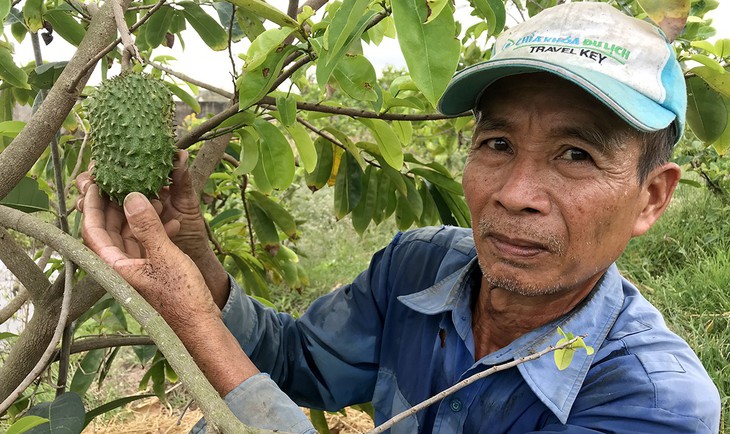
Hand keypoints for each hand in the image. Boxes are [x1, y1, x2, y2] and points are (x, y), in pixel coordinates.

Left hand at [76, 151, 229, 306]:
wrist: (200, 325)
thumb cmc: (181, 296)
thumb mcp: (165, 256)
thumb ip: (147, 227)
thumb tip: (131, 197)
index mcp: (115, 266)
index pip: (92, 230)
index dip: (91, 206)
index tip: (94, 183)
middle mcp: (121, 267)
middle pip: (108, 230)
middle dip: (112, 205)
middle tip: (119, 180)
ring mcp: (137, 268)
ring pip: (128, 234)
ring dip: (136, 213)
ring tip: (147, 192)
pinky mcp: (153, 269)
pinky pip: (146, 242)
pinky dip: (153, 227)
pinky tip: (168, 216)